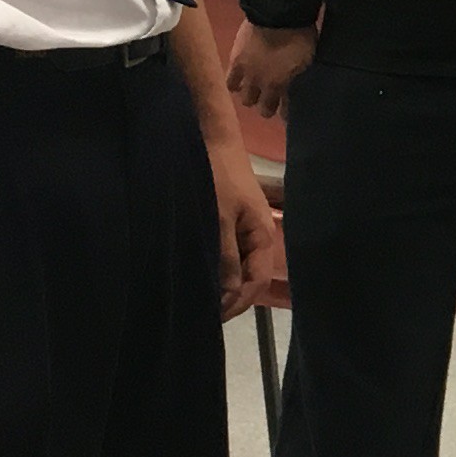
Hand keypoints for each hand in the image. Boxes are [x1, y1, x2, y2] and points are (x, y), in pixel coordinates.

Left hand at [209, 149, 282, 316]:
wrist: (208, 138)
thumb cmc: (216, 176)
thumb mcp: (218, 218)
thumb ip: (223, 258)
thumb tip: (226, 296)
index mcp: (262, 237)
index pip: (256, 283)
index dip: (236, 303)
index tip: (210, 318)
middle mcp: (255, 238)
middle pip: (246, 279)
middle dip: (226, 297)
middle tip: (197, 312)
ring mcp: (240, 230)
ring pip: (232, 267)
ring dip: (216, 282)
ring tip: (193, 294)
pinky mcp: (225, 222)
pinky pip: (221, 253)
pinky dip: (209, 265)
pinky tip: (193, 271)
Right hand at [228, 23, 317, 121]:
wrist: (277, 13)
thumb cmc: (300, 35)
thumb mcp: (307, 59)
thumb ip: (299, 75)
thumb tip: (297, 84)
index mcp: (281, 84)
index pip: (282, 110)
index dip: (285, 113)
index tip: (288, 113)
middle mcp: (262, 84)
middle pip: (260, 108)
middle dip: (266, 106)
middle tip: (271, 98)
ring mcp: (246, 73)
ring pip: (243, 98)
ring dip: (250, 96)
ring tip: (254, 89)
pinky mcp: (235, 61)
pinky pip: (230, 81)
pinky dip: (235, 83)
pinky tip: (239, 81)